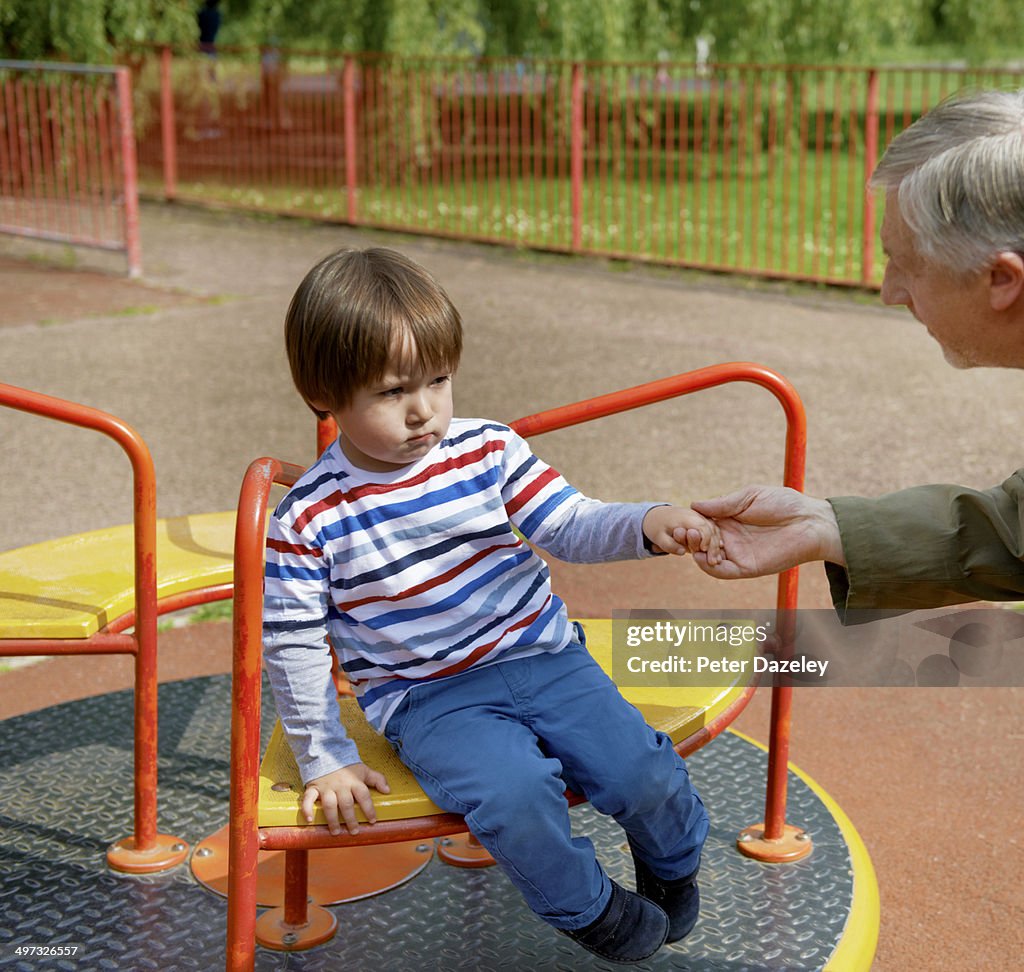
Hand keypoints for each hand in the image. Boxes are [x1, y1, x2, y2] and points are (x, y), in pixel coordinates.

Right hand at [302, 762, 389, 834]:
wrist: (327, 753)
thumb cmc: (346, 766)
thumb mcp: (364, 770)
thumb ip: (377, 779)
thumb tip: (388, 790)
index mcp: (354, 781)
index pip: (364, 796)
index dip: (369, 809)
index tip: (372, 820)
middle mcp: (340, 786)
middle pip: (347, 804)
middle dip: (351, 819)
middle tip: (354, 831)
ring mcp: (326, 787)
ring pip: (330, 805)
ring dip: (333, 820)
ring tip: (336, 832)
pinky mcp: (313, 788)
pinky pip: (308, 799)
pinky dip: (307, 809)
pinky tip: (310, 819)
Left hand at [643, 505, 723, 565]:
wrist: (657, 516)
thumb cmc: (657, 528)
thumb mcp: (658, 537)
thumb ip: (669, 544)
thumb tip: (681, 552)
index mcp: (685, 517)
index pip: (702, 527)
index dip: (706, 539)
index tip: (703, 551)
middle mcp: (696, 514)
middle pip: (712, 528)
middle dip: (714, 545)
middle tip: (715, 562)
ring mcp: (701, 516)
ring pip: (715, 528)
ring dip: (718, 544)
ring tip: (718, 561)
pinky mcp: (703, 520)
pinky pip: (713, 529)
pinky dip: (717, 540)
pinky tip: (718, 553)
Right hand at [689, 485, 844, 578]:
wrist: (810, 522)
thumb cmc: (784, 503)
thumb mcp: (749, 496)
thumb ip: (723, 503)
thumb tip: (694, 504)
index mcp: (729, 519)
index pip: (701, 524)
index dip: (690, 523)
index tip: (682, 520)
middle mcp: (730, 537)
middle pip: (700, 542)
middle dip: (689, 538)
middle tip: (687, 532)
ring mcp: (737, 553)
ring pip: (707, 558)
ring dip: (697, 552)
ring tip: (695, 542)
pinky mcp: (746, 568)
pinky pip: (722, 572)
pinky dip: (709, 568)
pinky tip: (704, 557)